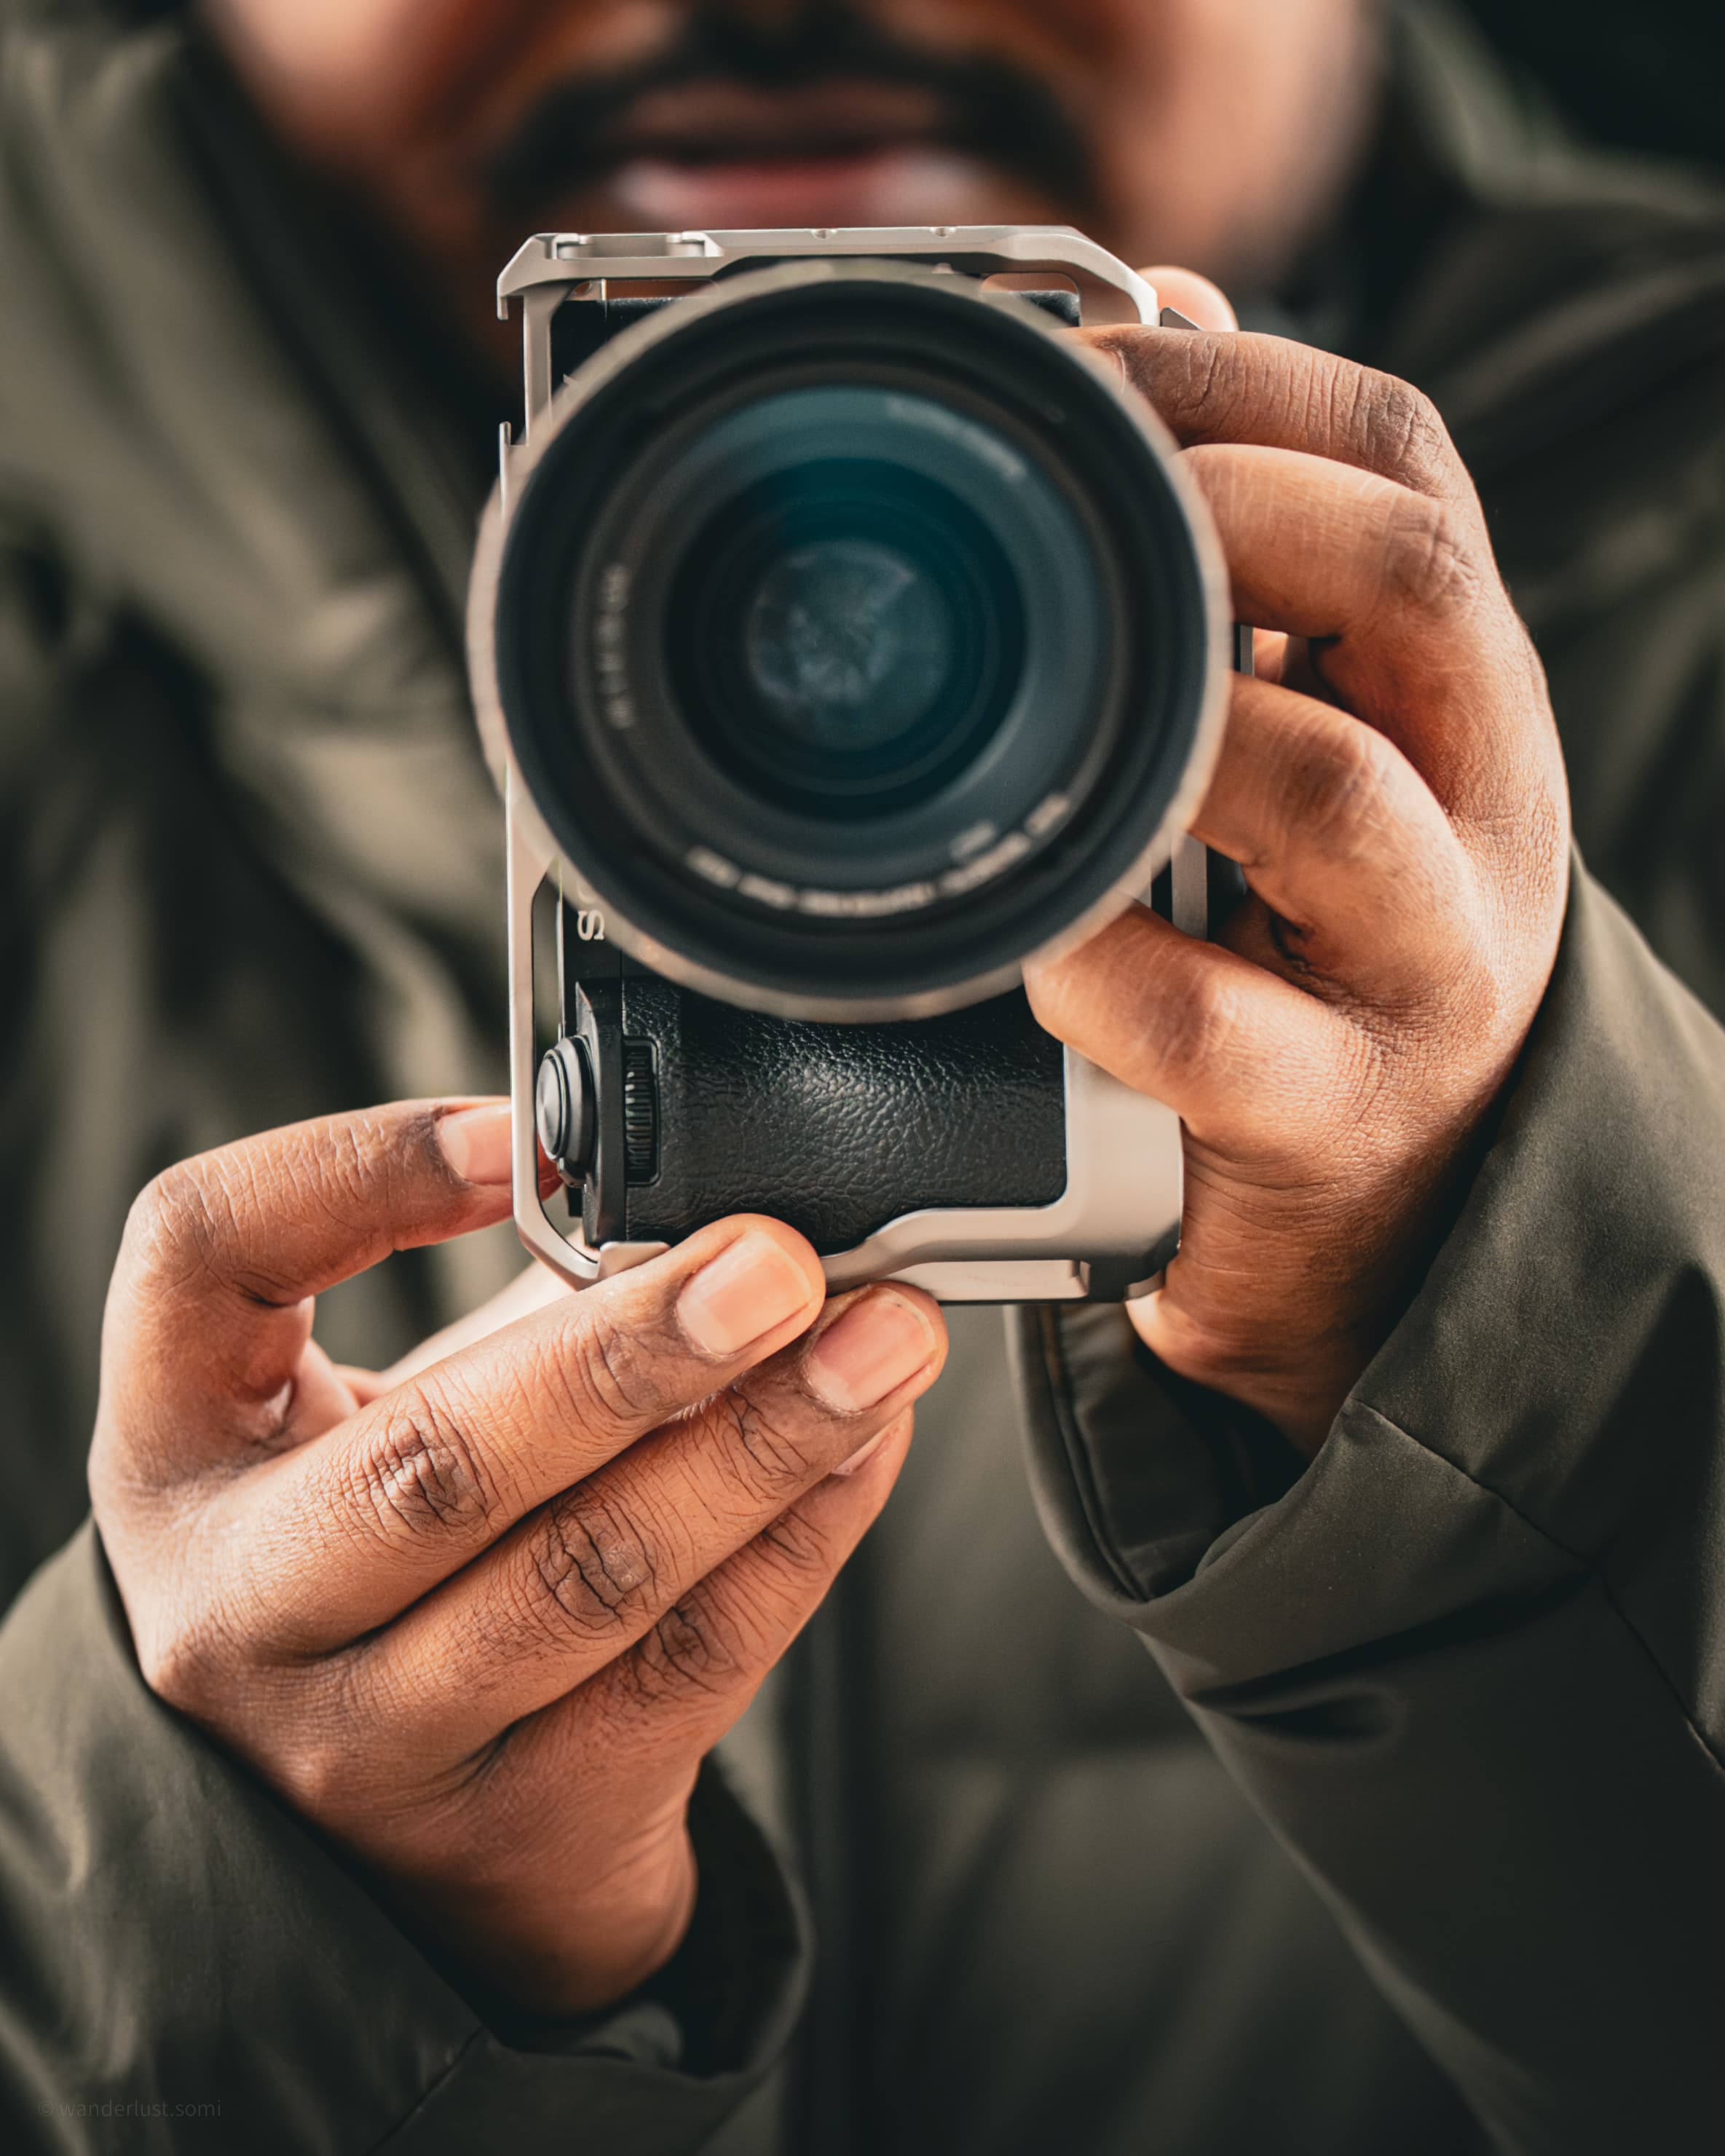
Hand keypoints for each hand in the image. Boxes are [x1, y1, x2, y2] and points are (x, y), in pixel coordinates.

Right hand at [89, 1100, 944, 2012]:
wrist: (398, 1840)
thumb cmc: (393, 1559)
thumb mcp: (375, 1414)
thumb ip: (516, 1293)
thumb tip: (708, 1202)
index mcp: (182, 1452)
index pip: (203, 1256)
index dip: (359, 1169)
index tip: (520, 1136)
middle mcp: (249, 1605)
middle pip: (435, 1462)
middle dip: (628, 1355)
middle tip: (774, 1264)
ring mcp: (378, 1739)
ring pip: (589, 1577)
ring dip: (762, 1444)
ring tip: (880, 1340)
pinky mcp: (524, 1820)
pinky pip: (690, 1661)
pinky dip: (800, 1535)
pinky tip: (867, 1444)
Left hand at [1025, 277, 1568, 1454]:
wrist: (1412, 1196)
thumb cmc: (1335, 942)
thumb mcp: (1328, 732)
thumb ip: (1256, 561)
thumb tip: (1168, 324)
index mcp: (1456, 691)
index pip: (1404, 465)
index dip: (1240, 391)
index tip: (1086, 368)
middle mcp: (1474, 805)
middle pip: (1412, 585)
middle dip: (1228, 513)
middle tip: (1080, 516)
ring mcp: (1420, 960)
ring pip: (1332, 792)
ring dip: (1175, 726)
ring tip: (1056, 714)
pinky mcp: (1333, 1110)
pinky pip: (1208, 1025)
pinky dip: (1099, 964)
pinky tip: (1032, 940)